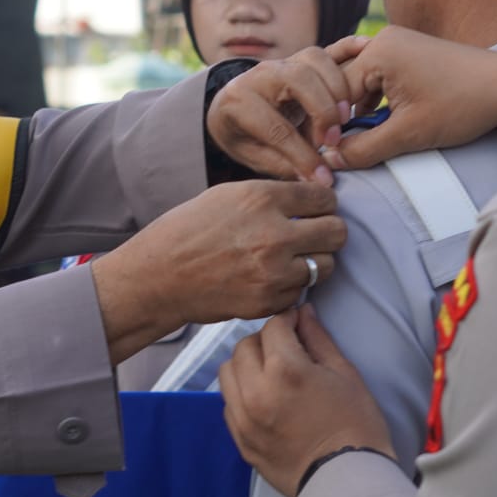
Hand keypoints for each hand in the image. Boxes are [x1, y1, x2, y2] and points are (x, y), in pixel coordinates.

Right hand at [91, 181, 344, 363]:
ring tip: (292, 258)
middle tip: (312, 235)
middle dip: (327, 231)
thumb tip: (311, 198)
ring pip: (327, 265)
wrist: (158, 276)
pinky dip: (292, 285)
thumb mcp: (227, 195)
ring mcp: (273, 271)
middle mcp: (273, 234)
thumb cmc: (187, 231)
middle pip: (337, 232)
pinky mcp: (269, 301)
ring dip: (314, 261)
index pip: (324, 198)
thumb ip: (271, 196)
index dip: (323, 204)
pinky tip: (270, 278)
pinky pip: (302, 291)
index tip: (316, 210)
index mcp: (261, 199)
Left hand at [206, 38, 369, 184]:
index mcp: (239, 101)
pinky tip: (366, 49)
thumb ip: (281, 165)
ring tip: (346, 118)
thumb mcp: (251, 155)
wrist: (229, 106)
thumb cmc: (241, 134)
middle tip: (334, 140)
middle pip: (298, 80)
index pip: (275, 128)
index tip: (322, 178)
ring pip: (314, 60)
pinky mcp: (301, 59)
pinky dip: (348, 48)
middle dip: (322, 111)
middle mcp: (259, 75)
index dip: (302, 155)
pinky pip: (327, 49)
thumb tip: (315, 180)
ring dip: (337, 87)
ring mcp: (282, 62)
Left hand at [218, 306, 393, 496]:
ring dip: (246, 365)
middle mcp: (256, 392)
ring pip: (227, 372)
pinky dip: (241, 394)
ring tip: (270, 374)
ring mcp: (244, 418)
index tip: (296, 324)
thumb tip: (302, 312)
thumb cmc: (356, 426)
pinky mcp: (240, 440)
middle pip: (244, 346)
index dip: (287, 320)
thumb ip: (318, 339)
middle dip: (264, 341)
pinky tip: (264, 399)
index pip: (273, 327)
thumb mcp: (345, 374)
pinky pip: (228, 403)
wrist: (349, 482)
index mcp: (286, 371)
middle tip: (285, 349)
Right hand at [325, 26, 496, 169]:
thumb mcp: (409, 134)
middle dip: (343, 117)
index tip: (330, 154)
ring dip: (360, 111)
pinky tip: (384, 122)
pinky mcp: (410, 51)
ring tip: (367, 138)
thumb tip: (330, 161)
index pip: (334, 92)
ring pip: (361, 83)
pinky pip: (378, 77)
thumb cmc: (464, 106)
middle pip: (344, 85)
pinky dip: (376, 101)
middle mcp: (382, 39)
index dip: (330, 126)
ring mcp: (397, 43)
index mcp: (378, 51)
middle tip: (344, 150)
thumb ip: (364, 149)